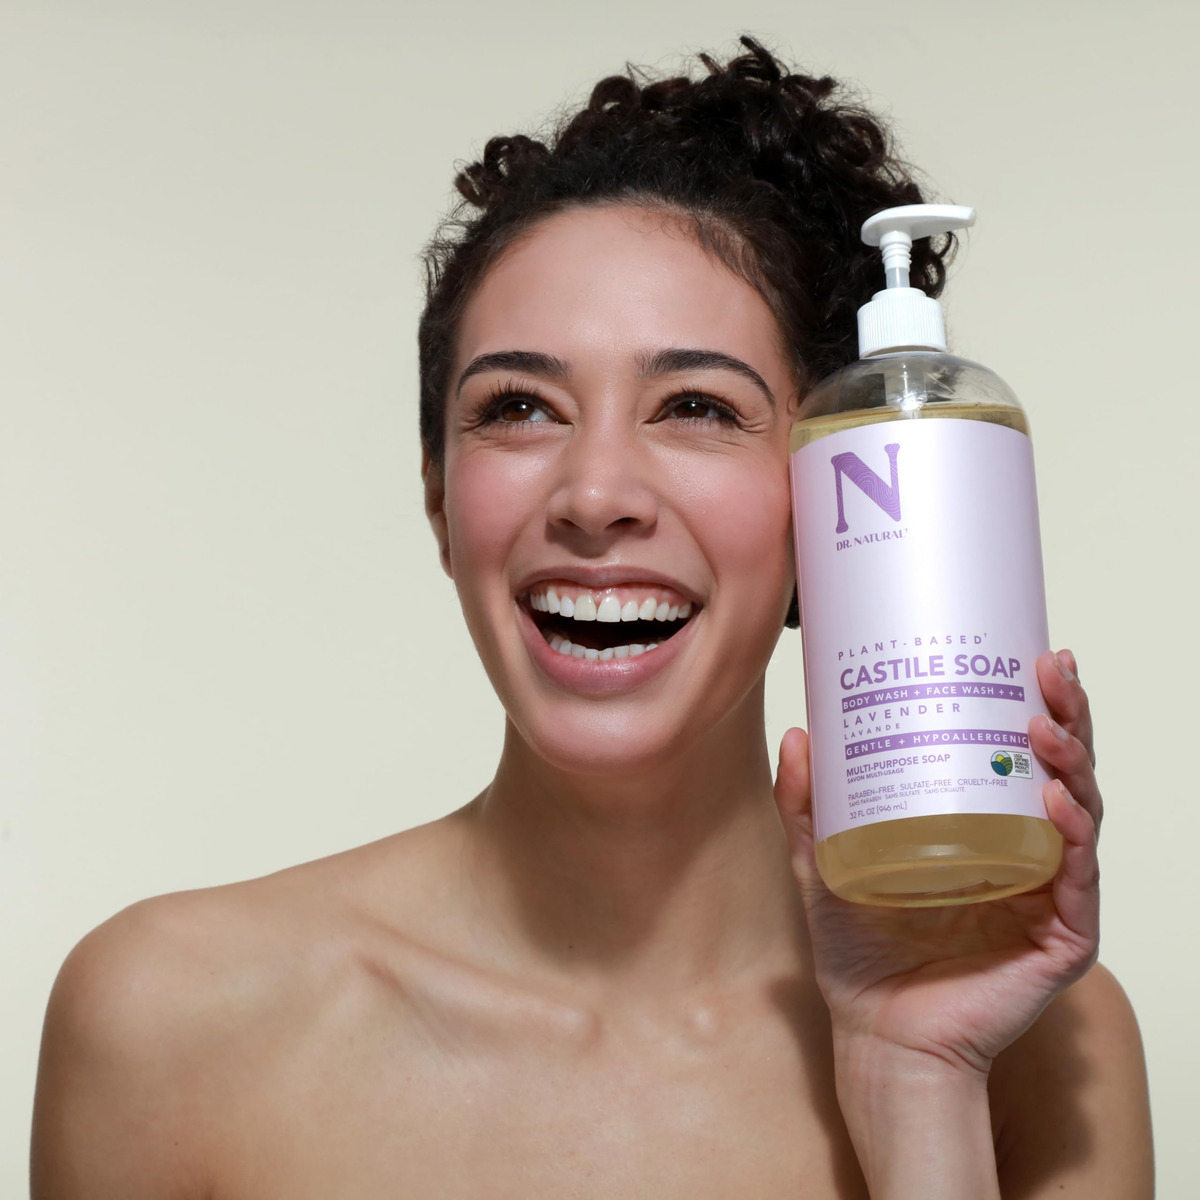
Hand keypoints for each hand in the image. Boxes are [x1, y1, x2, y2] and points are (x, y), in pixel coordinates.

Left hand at [774, 648, 1100, 1079]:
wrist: (879, 1038)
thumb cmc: (861, 956)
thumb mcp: (825, 865)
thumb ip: (809, 807)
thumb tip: (800, 733)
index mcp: (987, 832)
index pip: (1022, 757)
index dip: (1034, 705)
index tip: (1028, 653)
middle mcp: (1029, 856)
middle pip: (1063, 771)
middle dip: (1065, 715)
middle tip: (1049, 666)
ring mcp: (1049, 897)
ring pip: (1081, 815)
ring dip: (1070, 763)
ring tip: (1043, 726)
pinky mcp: (1061, 940)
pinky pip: (1077, 880)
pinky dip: (1072, 836)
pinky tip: (1055, 800)